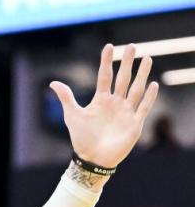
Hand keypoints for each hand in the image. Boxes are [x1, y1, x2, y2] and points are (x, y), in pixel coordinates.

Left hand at [50, 44, 157, 168]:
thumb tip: (52, 82)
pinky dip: (149, 97)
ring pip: (136, 89)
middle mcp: (115, 103)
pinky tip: (153, 85)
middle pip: (123, 79)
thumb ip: (66, 98)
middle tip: (131, 46)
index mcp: (101, 100)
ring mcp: (125, 112)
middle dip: (127, 63)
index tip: (108, 46)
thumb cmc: (81, 139)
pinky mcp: (134, 124)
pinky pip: (143, 108)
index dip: (106, 62)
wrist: (92, 160)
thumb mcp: (73, 116)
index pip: (105, 76)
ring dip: (141, 75)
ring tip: (147, 59)